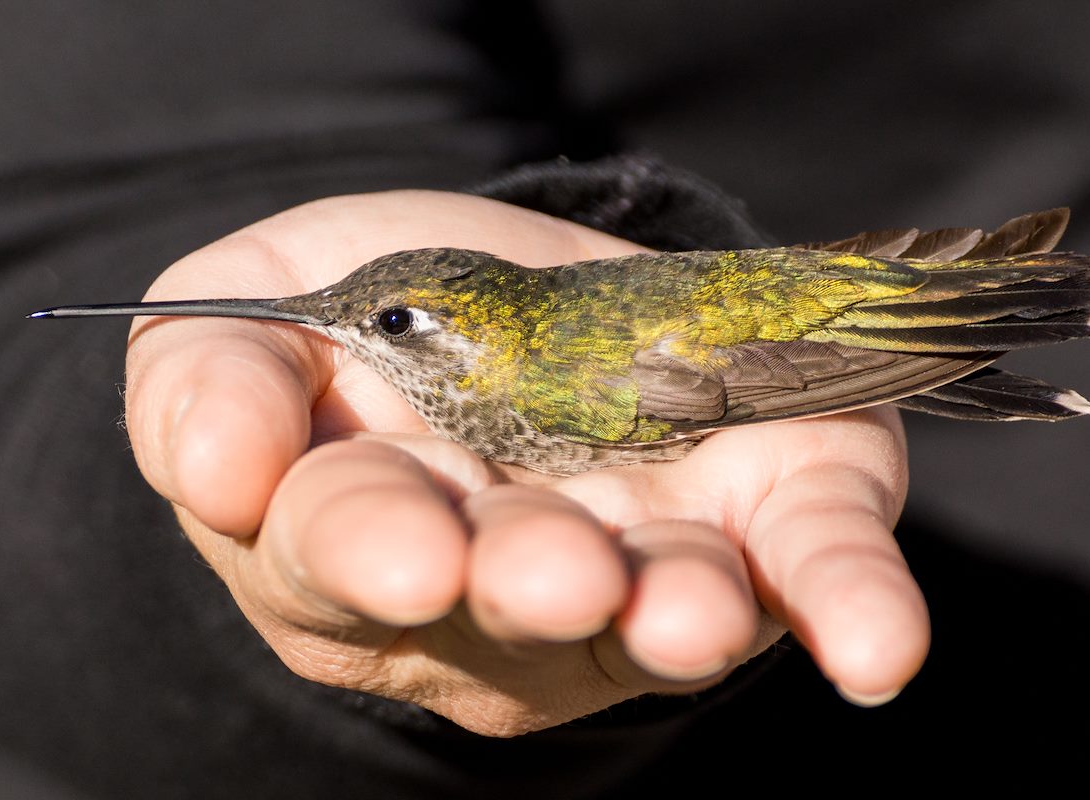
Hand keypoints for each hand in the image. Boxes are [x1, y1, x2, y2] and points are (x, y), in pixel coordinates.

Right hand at [123, 191, 927, 735]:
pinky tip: (876, 650)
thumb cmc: (367, 321)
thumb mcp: (255, 313)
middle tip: (553, 575)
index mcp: (364, 523)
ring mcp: (635, 563)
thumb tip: (219, 468)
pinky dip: (843, 606)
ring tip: (691, 608)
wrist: (513, 297)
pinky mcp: (757, 520)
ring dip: (677, 612)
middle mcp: (501, 577)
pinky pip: (803, 570)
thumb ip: (214, 384)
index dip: (370, 547)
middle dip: (530, 586)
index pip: (346, 547)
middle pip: (508, 599)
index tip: (401, 554)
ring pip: (655, 606)